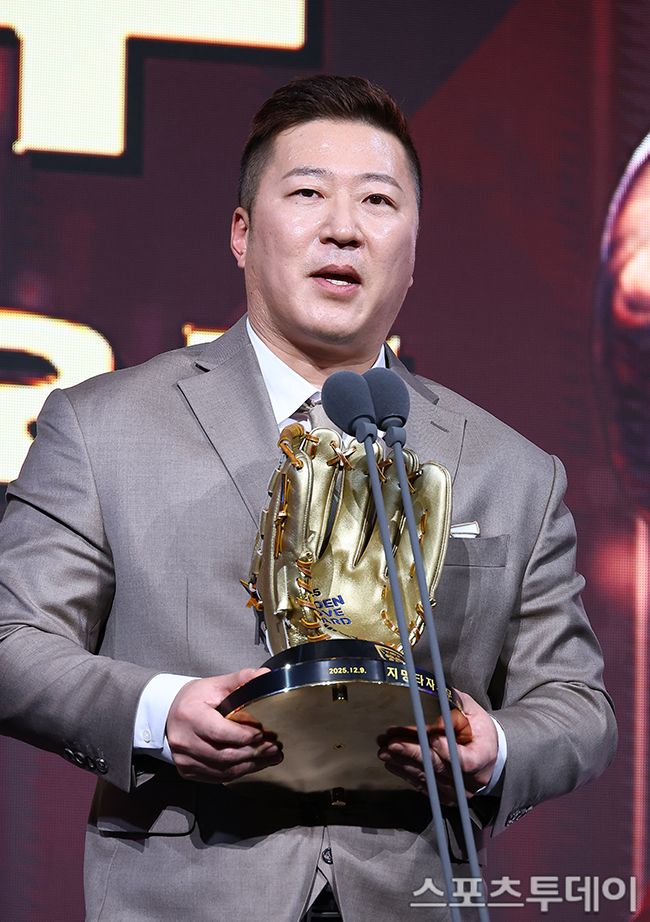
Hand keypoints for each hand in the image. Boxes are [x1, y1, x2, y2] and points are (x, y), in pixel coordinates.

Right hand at [166, 668, 282, 782]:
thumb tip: (265, 675)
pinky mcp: (188, 771)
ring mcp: (184, 759)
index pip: (219, 732)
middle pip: (224, 755)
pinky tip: (254, 764)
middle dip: (254, 753)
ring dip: (251, 765)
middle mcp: (183, 740)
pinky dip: (239, 772)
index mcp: (190, 715)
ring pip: (224, 770)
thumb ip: (241, 679)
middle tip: (274, 747)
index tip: (262, 733)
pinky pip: (218, 777)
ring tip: (270, 757)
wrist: (170, 714)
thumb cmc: (194, 699)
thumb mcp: (216, 684)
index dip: (243, 736)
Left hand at [377, 690, 497, 803]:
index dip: (449, 751)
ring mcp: (458, 790)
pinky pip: (423, 785)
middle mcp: (472, 779)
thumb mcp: (471, 709)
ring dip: (403, 762)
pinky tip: (392, 761)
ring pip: (427, 777)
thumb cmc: (476, 727)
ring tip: (385, 749)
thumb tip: (435, 697)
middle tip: (393, 743)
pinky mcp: (445, 795)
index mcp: (484, 755)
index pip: (467, 760)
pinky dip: (405, 772)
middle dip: (413, 753)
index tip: (433, 738)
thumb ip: (455, 703)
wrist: (484, 751)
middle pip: (440, 767)